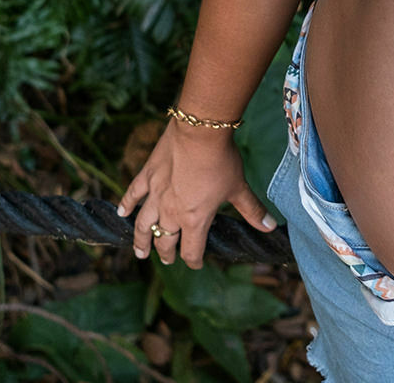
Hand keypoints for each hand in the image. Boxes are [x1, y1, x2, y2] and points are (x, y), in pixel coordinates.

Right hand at [116, 120, 277, 268]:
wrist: (200, 131)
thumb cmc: (221, 161)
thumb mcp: (239, 188)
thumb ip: (252, 210)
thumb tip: (272, 226)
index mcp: (194, 219)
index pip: (191, 250)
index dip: (194, 260)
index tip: (196, 263)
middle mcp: (171, 211)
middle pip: (165, 241)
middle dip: (167, 253)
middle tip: (167, 259)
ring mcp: (156, 194)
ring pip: (144, 224)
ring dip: (141, 240)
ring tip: (139, 252)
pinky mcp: (147, 175)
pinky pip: (133, 194)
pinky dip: (126, 204)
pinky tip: (121, 213)